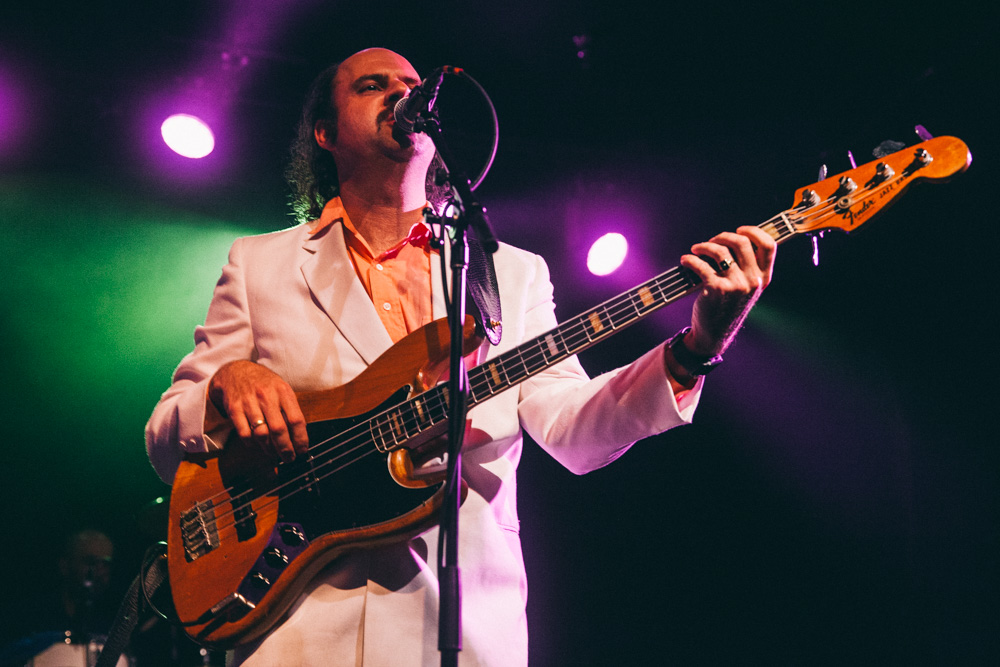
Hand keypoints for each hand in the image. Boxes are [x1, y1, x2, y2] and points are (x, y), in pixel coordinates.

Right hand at [208, 360, 308, 461]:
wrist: (236, 371)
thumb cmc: (264, 385)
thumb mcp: (281, 389)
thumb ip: (290, 409)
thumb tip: (300, 436)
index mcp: (283, 391)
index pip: (296, 419)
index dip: (300, 438)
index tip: (302, 450)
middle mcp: (266, 396)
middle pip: (278, 429)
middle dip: (285, 448)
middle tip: (289, 457)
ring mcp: (249, 402)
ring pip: (261, 434)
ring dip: (269, 449)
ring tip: (274, 453)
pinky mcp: (234, 409)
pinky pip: (244, 433)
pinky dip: (252, 444)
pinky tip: (257, 444)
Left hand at [679, 225, 776, 355]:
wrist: (715, 333)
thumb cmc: (728, 306)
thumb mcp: (746, 288)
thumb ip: (747, 267)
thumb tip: (736, 238)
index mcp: (763, 277)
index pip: (768, 245)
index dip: (754, 232)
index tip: (740, 230)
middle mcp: (753, 281)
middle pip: (742, 242)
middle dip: (722, 236)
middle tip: (712, 241)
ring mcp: (736, 285)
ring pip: (720, 251)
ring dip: (704, 246)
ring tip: (696, 249)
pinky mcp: (716, 290)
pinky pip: (701, 265)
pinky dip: (690, 260)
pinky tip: (686, 260)